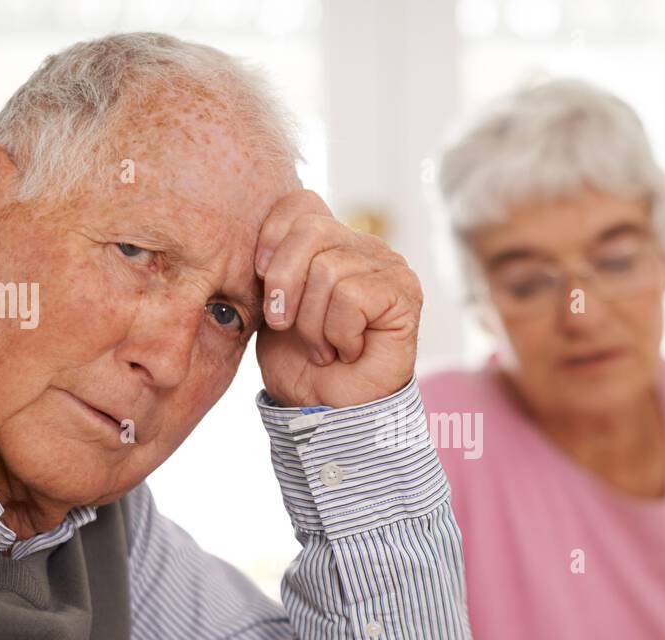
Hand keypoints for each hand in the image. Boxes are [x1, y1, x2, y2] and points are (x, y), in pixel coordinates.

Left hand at [253, 190, 421, 407]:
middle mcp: (364, 246)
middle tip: (288, 325)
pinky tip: (348, 350)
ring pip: (329, 270)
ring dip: (313, 323)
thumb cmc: (299, 361)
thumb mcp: (269, 303)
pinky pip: (352, 297)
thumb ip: (271, 263)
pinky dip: (339, 334)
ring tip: (324, 346)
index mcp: (331, 240)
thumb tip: (259, 242)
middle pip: (310, 231)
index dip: (271, 240)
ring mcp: (389, 266)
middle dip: (285, 286)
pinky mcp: (405, 292)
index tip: (263, 285)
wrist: (325, 411)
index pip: (300, 203)